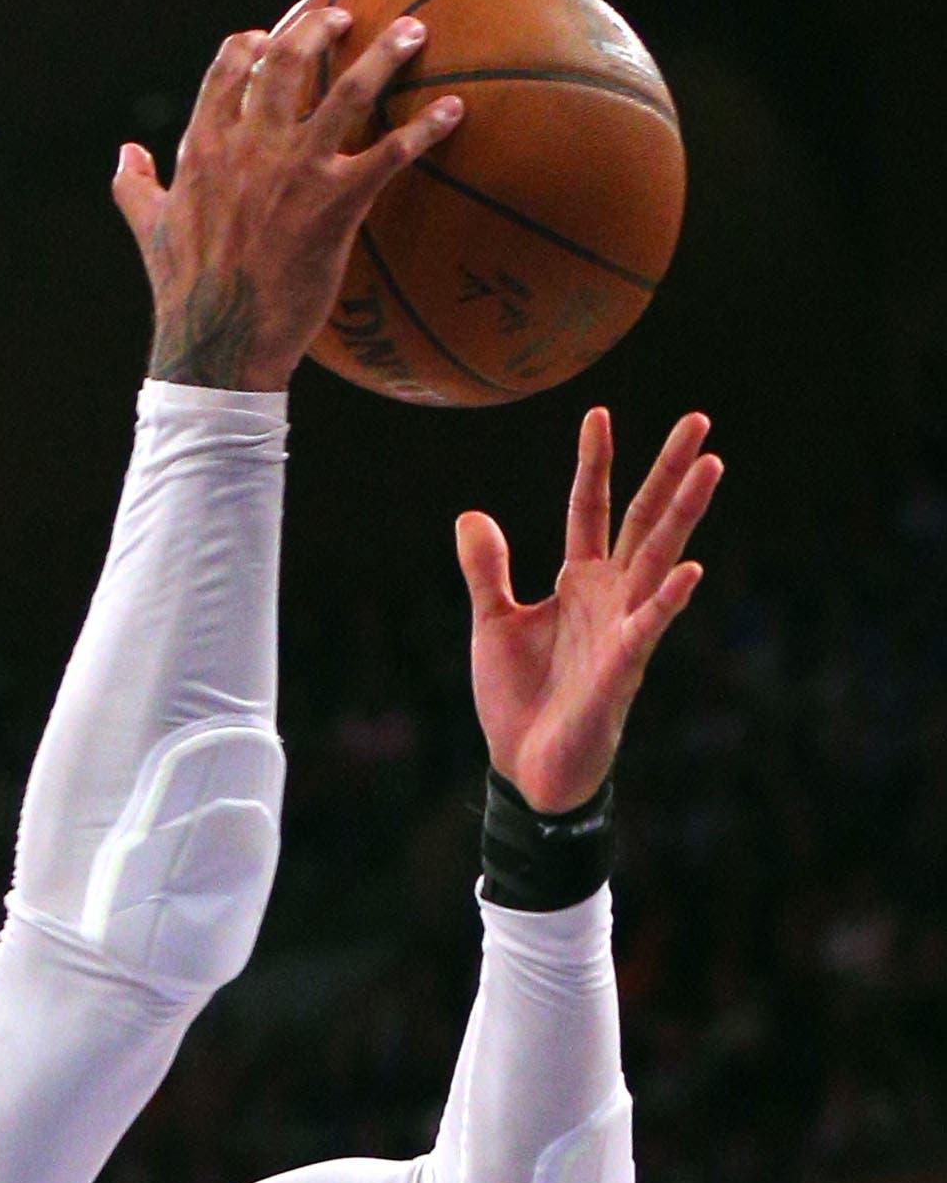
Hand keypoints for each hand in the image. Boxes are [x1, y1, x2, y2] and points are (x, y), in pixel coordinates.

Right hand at [114, 1, 462, 388]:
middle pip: (290, 61)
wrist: (218, 345)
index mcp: (207, 148)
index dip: (250, 45)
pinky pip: (390, 153)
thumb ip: (136, 186)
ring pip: (349, 91)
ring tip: (413, 30)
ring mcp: (297, 172)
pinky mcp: (336, 205)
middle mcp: (253, 146)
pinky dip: (425, 128)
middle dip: (319, 29)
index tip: (267, 36)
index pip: (228, 71)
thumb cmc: (183, 294)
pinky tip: (454, 110)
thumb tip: (125, 154)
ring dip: (385, 54)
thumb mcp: (149, 232)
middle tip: (343, 19)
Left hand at [458, 407, 720, 809]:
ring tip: (711, 464)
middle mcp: (609, 596)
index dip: (594, 464)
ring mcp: (622, 629)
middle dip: (668, 471)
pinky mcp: (622, 669)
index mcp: (579, 582)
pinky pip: (648, 629)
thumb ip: (488, 572)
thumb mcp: (493, 625)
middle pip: (644, 520)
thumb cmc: (519, 701)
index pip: (590, 509)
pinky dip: (667, 600)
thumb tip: (471, 515)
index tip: (598, 414)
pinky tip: (688, 570)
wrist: (526, 768)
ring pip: (658, 559)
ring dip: (684, 514)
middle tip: (698, 419)